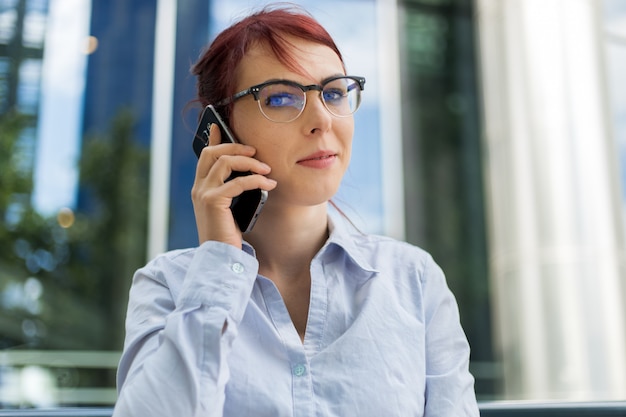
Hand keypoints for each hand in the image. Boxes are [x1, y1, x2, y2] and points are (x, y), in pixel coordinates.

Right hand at [191, 123, 276, 247]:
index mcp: (200, 187)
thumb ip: (231, 190)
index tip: (219, 126)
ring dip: (250, 163)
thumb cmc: (227, 234)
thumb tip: (248, 173)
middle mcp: (198, 187)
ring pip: (226, 162)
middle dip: (235, 147)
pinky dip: (257, 181)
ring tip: (267, 171)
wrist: (220, 257)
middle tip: (255, 153)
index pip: (204, 155)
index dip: (212, 138)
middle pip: (213, 153)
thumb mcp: (229, 207)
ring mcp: (204, 193)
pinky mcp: (214, 201)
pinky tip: (269, 186)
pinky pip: (238, 182)